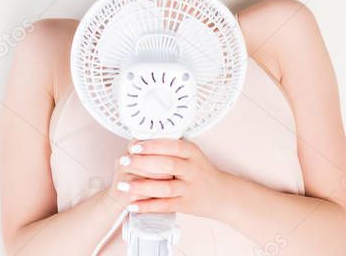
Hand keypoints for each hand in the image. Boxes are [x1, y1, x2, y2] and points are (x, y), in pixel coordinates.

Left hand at [106, 137, 231, 218]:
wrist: (222, 195)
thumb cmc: (202, 172)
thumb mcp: (192, 154)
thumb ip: (172, 148)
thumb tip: (141, 139)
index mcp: (192, 153)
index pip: (172, 146)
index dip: (152, 145)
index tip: (134, 145)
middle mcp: (192, 170)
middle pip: (167, 165)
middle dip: (143, 163)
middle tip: (124, 161)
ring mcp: (190, 188)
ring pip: (164, 187)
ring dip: (142, 187)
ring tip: (123, 185)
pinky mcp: (186, 205)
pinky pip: (165, 206)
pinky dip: (148, 206)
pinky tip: (133, 205)